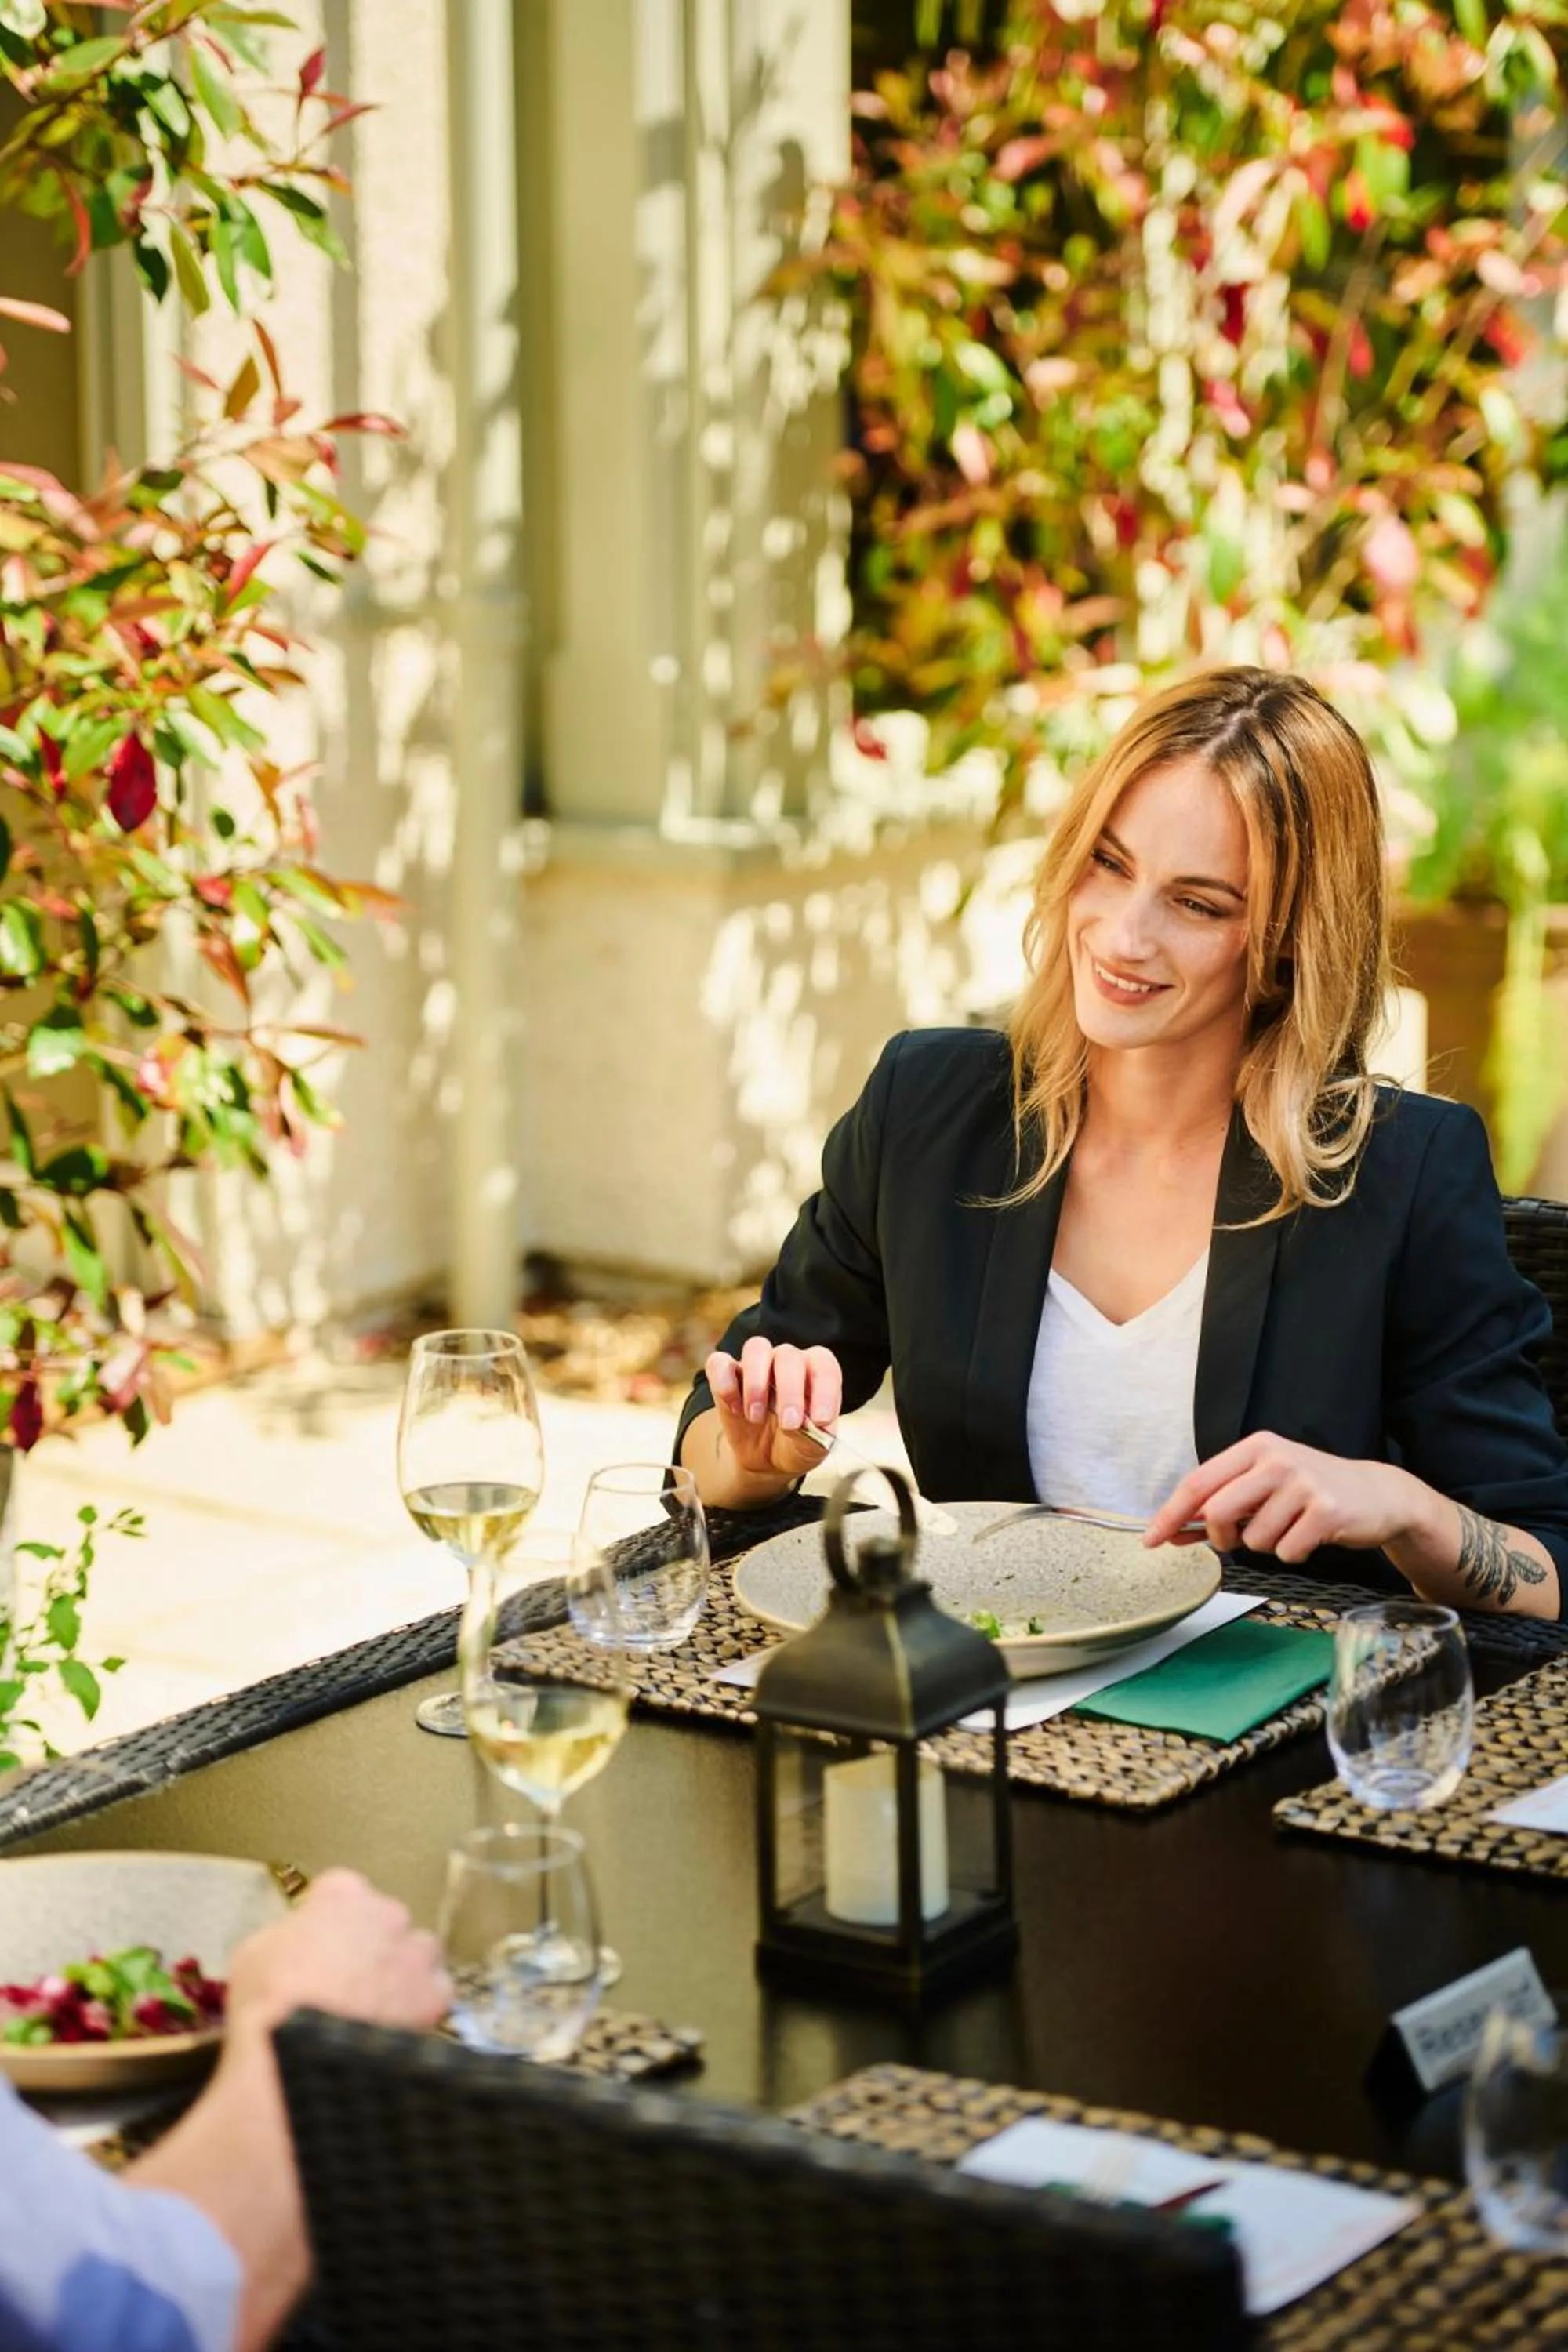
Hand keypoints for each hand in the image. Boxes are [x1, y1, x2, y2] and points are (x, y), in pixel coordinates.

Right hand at [225, 1868, 450, 2042]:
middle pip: (386, 1923)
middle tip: (350, 1983)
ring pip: (419, 1954)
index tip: (324, 1945)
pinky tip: (398, 2029)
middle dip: (373, 1947)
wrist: (294, 2050)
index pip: (344, 1893)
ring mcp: (415, 1952)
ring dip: (404, 1973)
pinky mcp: (433, 1994)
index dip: (333, 1921)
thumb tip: (294, 1949)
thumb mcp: (254, 1954)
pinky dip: (422, 2008)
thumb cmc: (266, 1998)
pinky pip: (436, 1994)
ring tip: (379, 2009)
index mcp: (342, 1893)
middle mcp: (387, 1912)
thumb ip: (285, 1938)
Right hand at [706, 1338, 843, 1483]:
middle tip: (788, 1424)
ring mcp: (756, 1364)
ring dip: (756, 1383)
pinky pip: (719, 1362)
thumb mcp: (812, 1448)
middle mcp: (788, 1360)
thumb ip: (812, 1435)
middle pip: (788, 1355)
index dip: (825, 1389)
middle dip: (789, 1390)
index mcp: (816, 1372)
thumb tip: (803, 1423)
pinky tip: (735, 1409)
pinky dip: (724, 1384)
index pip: (824, 1365)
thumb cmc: (796, 1444)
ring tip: (756, 1417)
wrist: (766, 1458)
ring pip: (755, 1348)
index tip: (821, 1420)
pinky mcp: (727, 1374)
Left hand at [1143, 1433, 1422, 1562]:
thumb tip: (1170, 1532)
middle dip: (1222, 1537)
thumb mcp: (1263, 1486)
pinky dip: (1294, 1553)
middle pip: (1217, 1513)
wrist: (1378, 1494)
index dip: (1170, 1514)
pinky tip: (1311, 1535)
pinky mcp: (1327, 1511)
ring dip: (1267, 1545)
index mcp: (1254, 1447)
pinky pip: (1287, 1552)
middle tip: (1239, 1538)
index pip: (1198, 1483)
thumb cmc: (1311, 1491)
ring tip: (1291, 1526)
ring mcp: (1303, 1483)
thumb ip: (1218, 1506)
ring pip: (1254, 1539)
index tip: (1151, 1540)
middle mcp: (1276, 1459)